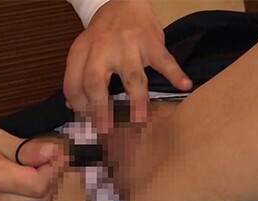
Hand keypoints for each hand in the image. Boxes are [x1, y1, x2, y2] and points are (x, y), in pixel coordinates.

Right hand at [0, 118, 58, 200]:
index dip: (53, 170)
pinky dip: (31, 196)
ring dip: (43, 190)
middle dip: (51, 180)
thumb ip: (25, 149)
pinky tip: (25, 177)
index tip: (53, 153)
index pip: (39, 186)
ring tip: (36, 166)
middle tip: (48, 158)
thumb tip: (54, 153)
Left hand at [64, 0, 191, 127]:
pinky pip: (163, 60)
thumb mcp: (84, 51)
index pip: (73, 84)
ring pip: (131, 76)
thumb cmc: (104, 37)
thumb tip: (73, 107)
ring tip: (140, 121)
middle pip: (95, 81)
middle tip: (106, 130)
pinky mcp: (151, 42)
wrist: (123, 3)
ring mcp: (128, 45)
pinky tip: (184, 85)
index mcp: (82, 52)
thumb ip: (79, 77)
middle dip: (99, 109)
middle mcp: (102, 48)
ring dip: (136, 101)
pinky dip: (175, 73)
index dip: (79, 107)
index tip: (87, 125)